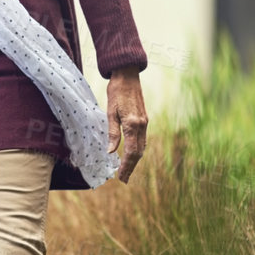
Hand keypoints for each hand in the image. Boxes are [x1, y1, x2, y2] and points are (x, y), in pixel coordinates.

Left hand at [106, 68, 147, 182]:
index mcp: (132, 124)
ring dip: (135, 160)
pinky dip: (137, 150)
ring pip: (142, 147)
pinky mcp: (144, 119)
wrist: (127, 75)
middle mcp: (142, 125)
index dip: (126, 166)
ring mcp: (144, 122)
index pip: (131, 152)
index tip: (121, 177)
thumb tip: (111, 151)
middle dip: (131, 167)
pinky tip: (132, 154)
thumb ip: (112, 132)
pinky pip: (142, 139)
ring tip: (127, 170)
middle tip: (124, 179)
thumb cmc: (116, 91)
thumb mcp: (110, 111)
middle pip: (139, 152)